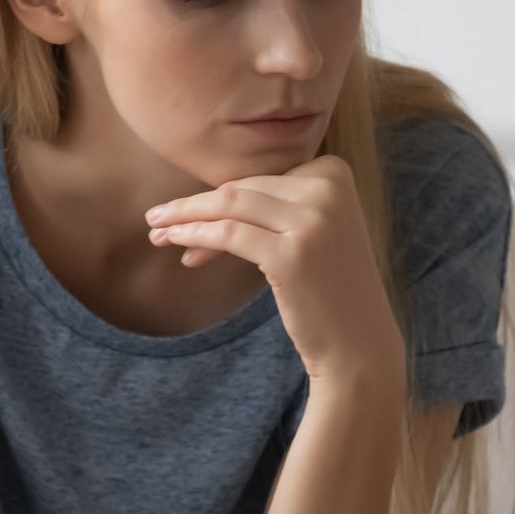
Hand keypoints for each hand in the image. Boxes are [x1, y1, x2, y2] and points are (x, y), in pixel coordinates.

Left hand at [146, 158, 403, 387]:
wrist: (358, 341)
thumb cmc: (327, 288)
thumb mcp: (309, 231)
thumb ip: (273, 206)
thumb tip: (206, 201)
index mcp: (334, 172)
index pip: (259, 178)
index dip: (218, 198)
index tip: (187, 219)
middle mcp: (328, 189)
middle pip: (242, 189)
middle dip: (193, 206)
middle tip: (155, 218)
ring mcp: (312, 220)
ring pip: (229, 206)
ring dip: (184, 218)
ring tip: (156, 232)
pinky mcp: (292, 254)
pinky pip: (229, 235)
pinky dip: (196, 237)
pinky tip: (179, 249)